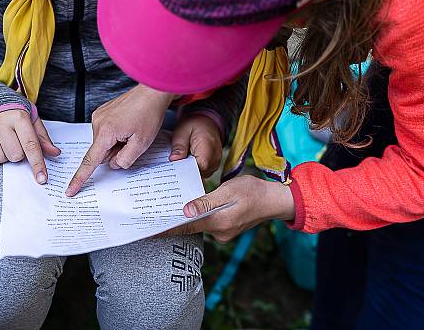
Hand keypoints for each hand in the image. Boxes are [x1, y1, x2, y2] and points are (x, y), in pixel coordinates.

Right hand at [0, 109, 60, 183]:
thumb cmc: (13, 113)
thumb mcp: (31, 119)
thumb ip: (42, 137)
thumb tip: (55, 153)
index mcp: (18, 117)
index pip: (31, 145)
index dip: (37, 164)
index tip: (42, 178)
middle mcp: (1, 123)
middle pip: (15, 155)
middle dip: (19, 156)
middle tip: (17, 145)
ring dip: (4, 157)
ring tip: (5, 145)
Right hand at [66, 84, 175, 195]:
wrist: (152, 92)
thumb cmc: (149, 114)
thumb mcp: (142, 143)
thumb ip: (125, 160)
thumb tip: (113, 163)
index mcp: (106, 132)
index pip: (90, 161)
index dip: (80, 179)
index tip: (70, 191)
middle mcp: (97, 123)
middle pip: (102, 152)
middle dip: (116, 152)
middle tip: (133, 140)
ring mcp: (98, 116)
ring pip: (104, 143)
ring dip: (117, 142)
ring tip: (132, 129)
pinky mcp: (102, 113)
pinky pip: (106, 133)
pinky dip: (116, 134)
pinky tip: (127, 125)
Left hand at [163, 175, 295, 242]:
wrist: (275, 200)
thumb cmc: (253, 192)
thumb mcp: (228, 191)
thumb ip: (206, 201)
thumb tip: (186, 211)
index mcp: (218, 223)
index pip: (186, 227)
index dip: (166, 228)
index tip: (148, 231)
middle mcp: (219, 232)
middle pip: (190, 226)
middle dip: (172, 221)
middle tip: (151, 215)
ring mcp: (223, 232)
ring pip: (198, 224)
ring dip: (185, 217)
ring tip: (166, 208)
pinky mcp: (226, 228)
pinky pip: (207, 222)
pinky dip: (198, 215)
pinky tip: (189, 207)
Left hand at [169, 114, 221, 177]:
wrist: (206, 123)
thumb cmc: (194, 125)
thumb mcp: (182, 131)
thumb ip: (179, 145)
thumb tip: (174, 159)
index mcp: (208, 149)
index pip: (197, 169)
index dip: (184, 171)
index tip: (173, 170)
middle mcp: (215, 159)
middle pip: (198, 174)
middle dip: (184, 172)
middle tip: (171, 168)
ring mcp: (215, 164)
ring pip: (200, 175)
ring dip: (188, 171)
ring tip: (178, 163)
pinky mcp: (212, 166)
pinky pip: (202, 172)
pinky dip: (193, 169)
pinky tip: (185, 163)